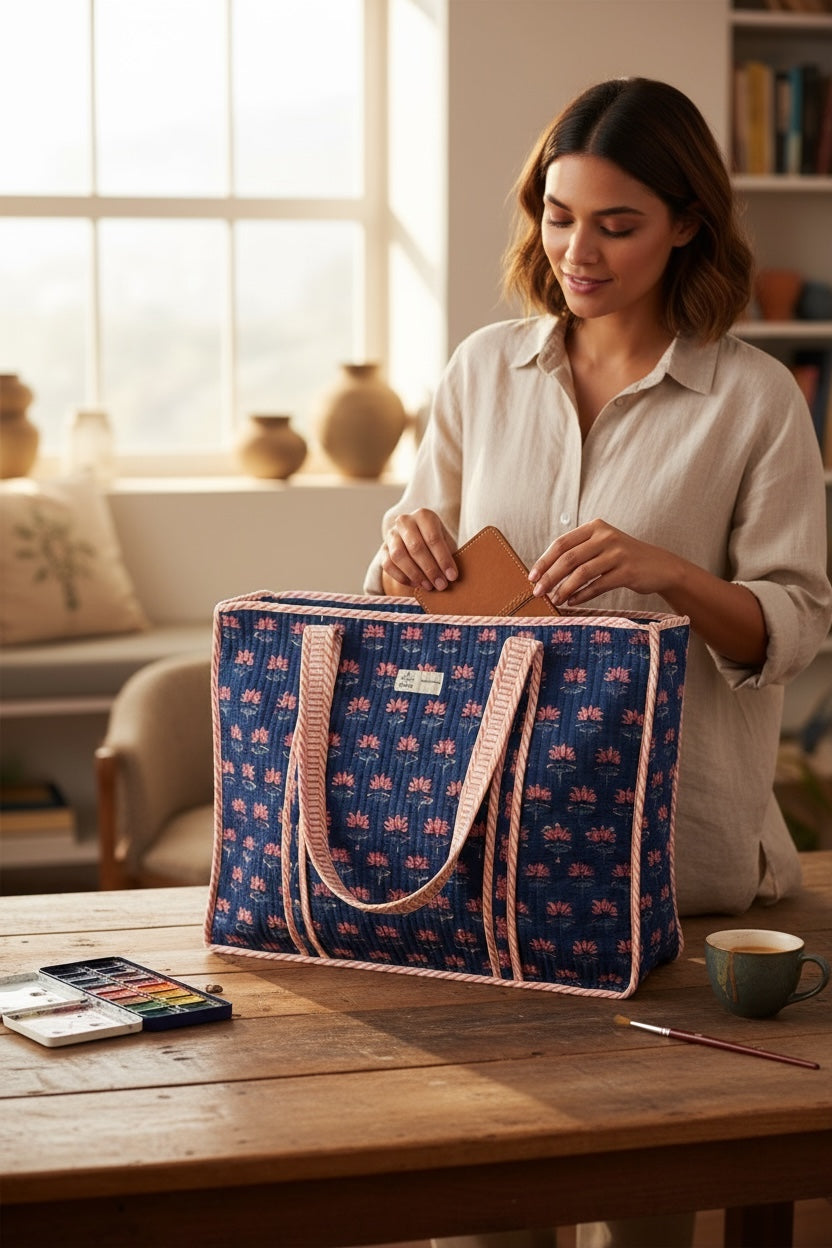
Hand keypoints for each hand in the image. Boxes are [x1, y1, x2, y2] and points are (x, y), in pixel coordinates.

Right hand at [380, 509, 458, 591]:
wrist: (419, 539)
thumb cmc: (437, 543)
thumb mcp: (446, 543)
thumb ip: (448, 556)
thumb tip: (451, 576)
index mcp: (424, 515)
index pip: (433, 538)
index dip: (443, 559)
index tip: (452, 576)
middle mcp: (405, 521)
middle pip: (415, 547)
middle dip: (430, 569)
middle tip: (441, 585)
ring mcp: (391, 534)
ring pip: (399, 556)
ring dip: (415, 574)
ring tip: (429, 586)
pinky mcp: (383, 548)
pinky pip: (388, 565)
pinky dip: (402, 577)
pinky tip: (416, 584)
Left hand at [528, 519, 676, 605]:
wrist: (661, 566)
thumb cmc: (624, 558)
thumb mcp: (602, 546)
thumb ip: (579, 552)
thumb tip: (545, 571)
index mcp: (595, 527)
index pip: (562, 543)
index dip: (544, 560)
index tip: (531, 576)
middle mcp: (606, 537)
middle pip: (569, 558)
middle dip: (549, 577)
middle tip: (538, 592)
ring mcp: (618, 553)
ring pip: (582, 573)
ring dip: (564, 589)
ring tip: (555, 600)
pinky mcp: (627, 571)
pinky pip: (598, 585)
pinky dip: (582, 595)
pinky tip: (573, 602)